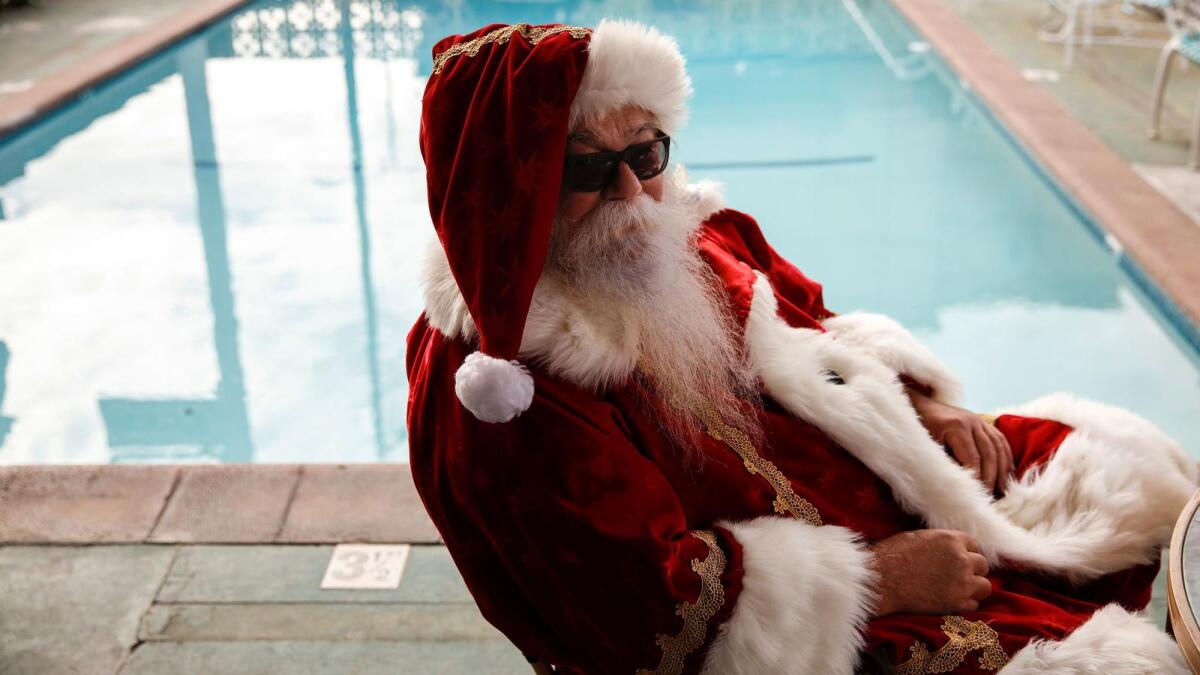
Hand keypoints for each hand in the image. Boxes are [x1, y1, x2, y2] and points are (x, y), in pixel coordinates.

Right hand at [868, 529, 991, 615]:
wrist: (880, 580)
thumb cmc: (892, 556)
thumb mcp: (919, 537)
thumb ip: (941, 542)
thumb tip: (950, 547)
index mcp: (951, 540)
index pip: (975, 545)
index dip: (967, 553)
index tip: (959, 559)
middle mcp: (961, 560)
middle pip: (983, 565)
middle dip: (972, 570)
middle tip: (958, 576)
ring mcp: (961, 583)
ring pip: (985, 586)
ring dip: (974, 588)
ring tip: (959, 590)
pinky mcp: (956, 604)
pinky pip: (973, 605)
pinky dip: (965, 604)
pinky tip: (950, 601)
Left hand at [906, 387, 1012, 493]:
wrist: (919, 405)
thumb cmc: (918, 428)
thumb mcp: (926, 446)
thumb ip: (943, 463)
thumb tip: (960, 485)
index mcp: (956, 426)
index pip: (972, 458)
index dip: (977, 478)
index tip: (977, 496)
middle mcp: (972, 421)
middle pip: (989, 454)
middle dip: (991, 478)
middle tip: (991, 498)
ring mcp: (979, 420)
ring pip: (998, 447)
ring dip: (1002, 471)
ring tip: (1002, 491)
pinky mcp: (983, 422)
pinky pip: (1000, 441)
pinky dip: (1005, 458)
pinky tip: (1006, 475)